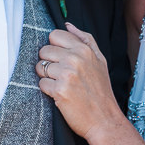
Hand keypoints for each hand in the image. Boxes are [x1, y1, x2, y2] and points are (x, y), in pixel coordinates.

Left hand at [36, 23, 123, 139]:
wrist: (104, 120)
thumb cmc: (101, 90)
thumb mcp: (100, 60)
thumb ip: (84, 39)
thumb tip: (67, 24)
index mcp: (84, 50)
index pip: (54, 35)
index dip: (54, 47)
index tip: (61, 58)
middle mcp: (75, 59)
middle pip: (44, 51)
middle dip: (48, 62)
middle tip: (61, 75)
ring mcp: (66, 74)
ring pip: (40, 67)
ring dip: (47, 77)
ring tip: (62, 85)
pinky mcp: (59, 90)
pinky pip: (41, 84)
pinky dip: (48, 90)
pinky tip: (60, 95)